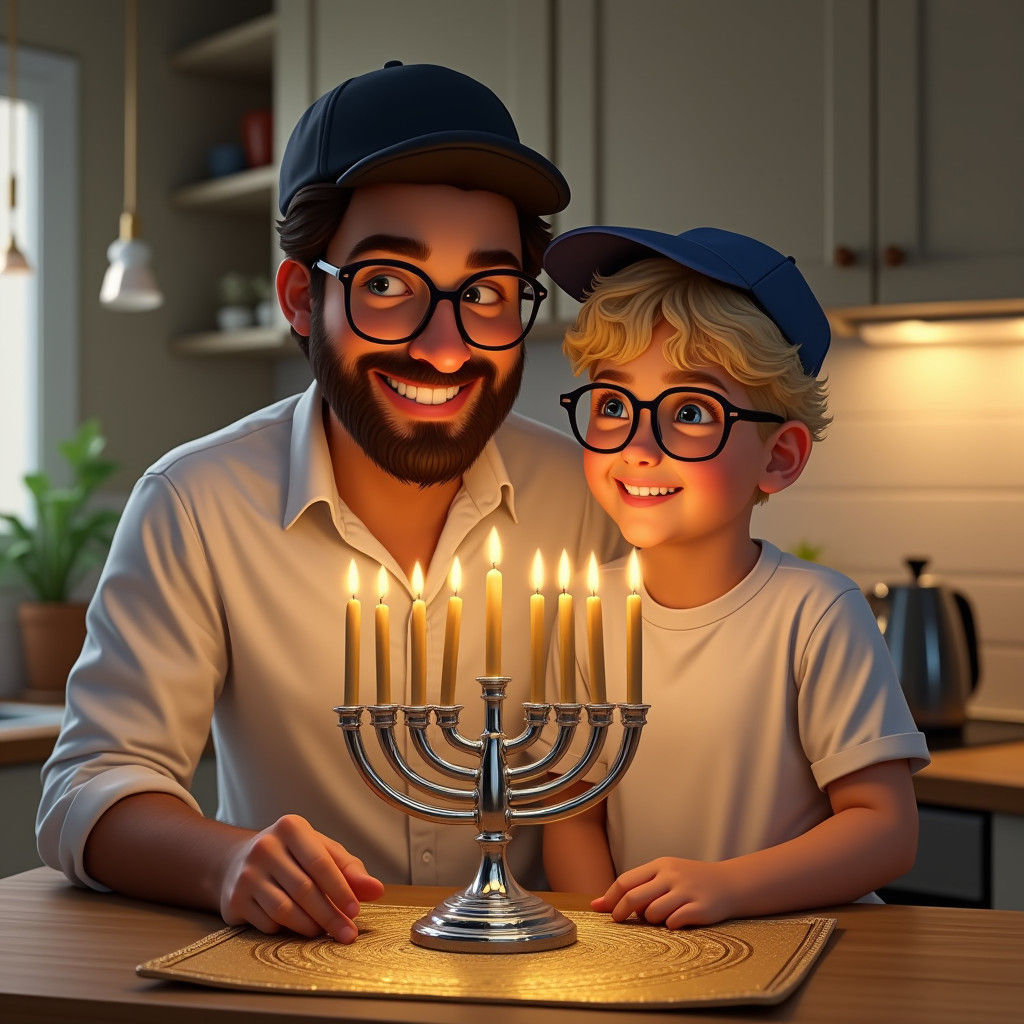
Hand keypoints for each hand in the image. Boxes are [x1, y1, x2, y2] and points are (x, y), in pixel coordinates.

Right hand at [218, 814, 384, 942]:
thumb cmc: (291, 856)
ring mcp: (247, 873)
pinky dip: (287, 930)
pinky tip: (295, 925)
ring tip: (323, 930)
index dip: (340, 889)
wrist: (238, 862)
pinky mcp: (234, 899)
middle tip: (347, 933)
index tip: (355, 910)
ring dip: (310, 926)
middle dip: (330, 915)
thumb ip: (349, 869)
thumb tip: (376, 890)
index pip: (320, 862)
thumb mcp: (321, 851)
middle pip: (304, 889)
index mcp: (291, 828)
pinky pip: (268, 923)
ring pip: (285, 910)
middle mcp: (265, 846)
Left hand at [591, 857, 736, 928]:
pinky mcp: (700, 908)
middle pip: (634, 897)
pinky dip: (670, 925)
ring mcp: (686, 892)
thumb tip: (599, 903)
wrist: (730, 883)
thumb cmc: (690, 881)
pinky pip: (673, 922)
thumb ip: (638, 886)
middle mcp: (672, 876)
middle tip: (618, 921)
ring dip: (650, 920)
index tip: (598, 908)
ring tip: (659, 917)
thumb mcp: (666, 874)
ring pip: (652, 913)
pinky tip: (676, 921)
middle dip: (620, 912)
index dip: (610, 897)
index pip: (626, 881)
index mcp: (660, 865)